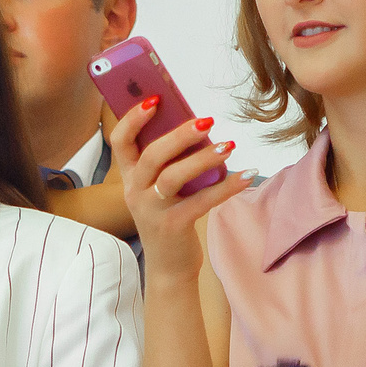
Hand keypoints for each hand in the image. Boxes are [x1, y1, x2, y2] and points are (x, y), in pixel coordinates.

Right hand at [109, 101, 244, 281]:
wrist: (168, 267)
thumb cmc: (169, 217)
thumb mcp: (159, 189)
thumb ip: (169, 161)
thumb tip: (197, 126)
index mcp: (129, 177)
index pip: (120, 141)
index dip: (133, 118)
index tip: (155, 99)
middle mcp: (135, 191)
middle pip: (152, 155)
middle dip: (180, 135)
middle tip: (206, 121)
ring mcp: (152, 210)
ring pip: (174, 177)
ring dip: (204, 158)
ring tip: (229, 145)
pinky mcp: (173, 226)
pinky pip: (202, 201)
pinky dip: (226, 187)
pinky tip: (246, 175)